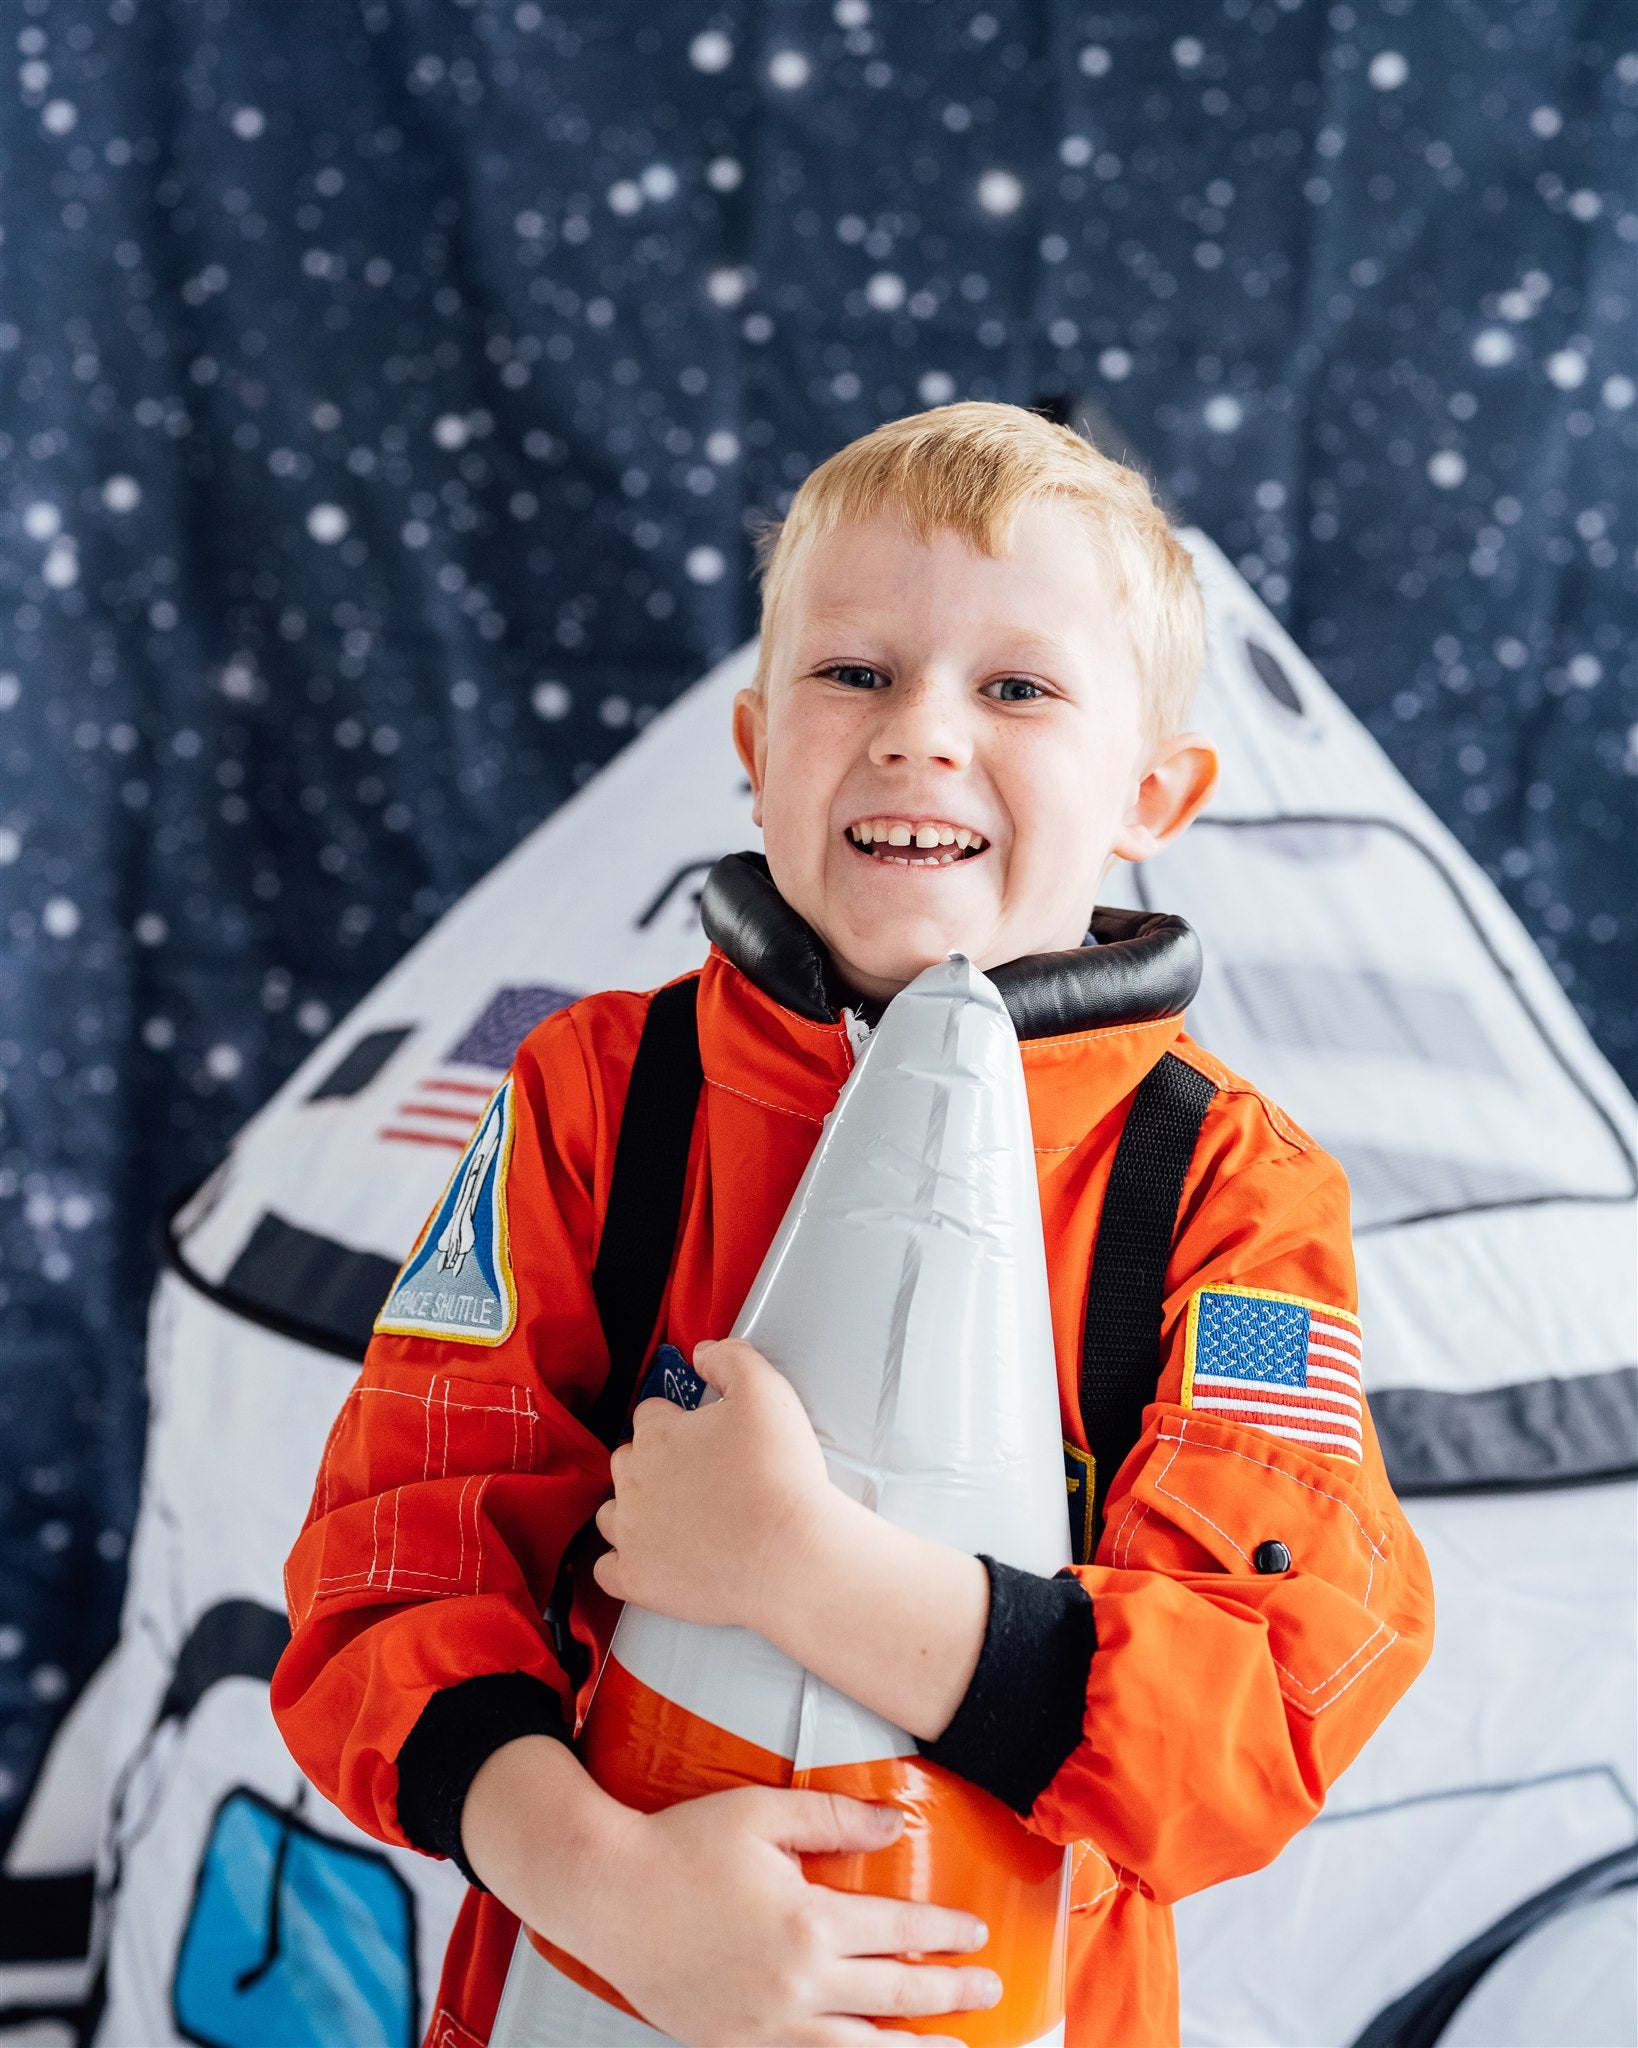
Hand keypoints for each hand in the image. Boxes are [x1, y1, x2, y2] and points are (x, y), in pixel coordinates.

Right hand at [588, 1787, 1000, 2046]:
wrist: (606, 1894)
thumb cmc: (680, 1845)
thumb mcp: (760, 1813)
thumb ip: (833, 1818)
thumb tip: (893, 1825)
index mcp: (809, 1922)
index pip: (900, 1931)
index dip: (946, 1934)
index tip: (978, 1936)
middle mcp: (797, 1983)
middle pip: (895, 1998)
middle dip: (950, 1995)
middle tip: (991, 1993)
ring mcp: (767, 2024)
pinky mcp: (737, 2046)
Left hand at [592, 1338, 831, 1631]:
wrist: (790, 1554)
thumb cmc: (780, 1475)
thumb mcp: (766, 1389)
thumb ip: (731, 1357)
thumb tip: (703, 1351)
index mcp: (657, 1434)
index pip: (650, 1414)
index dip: (676, 1419)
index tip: (701, 1433)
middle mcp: (634, 1481)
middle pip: (627, 1461)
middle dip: (653, 1463)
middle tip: (696, 1475)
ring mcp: (631, 1534)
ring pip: (611, 1513)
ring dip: (633, 1509)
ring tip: (673, 1516)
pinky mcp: (637, 1580)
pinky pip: (607, 1570)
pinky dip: (623, 1563)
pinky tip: (649, 1558)